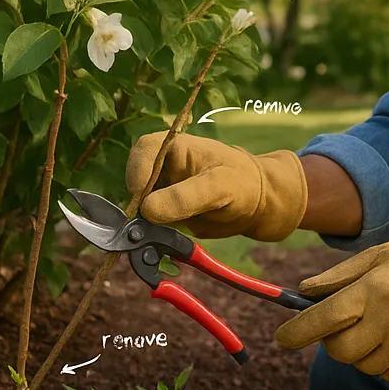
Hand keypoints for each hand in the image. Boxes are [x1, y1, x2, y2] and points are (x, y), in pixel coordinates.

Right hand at [125, 132, 307, 241]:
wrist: (255, 205)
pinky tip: (158, 243)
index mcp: (173, 146)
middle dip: (136, 205)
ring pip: (136, 207)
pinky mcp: (161, 213)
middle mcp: (160, 167)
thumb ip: (185, 197)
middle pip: (133, 182)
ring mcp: (159, 191)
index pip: (143, 152)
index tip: (141, 199)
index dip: (137, 173)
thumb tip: (147, 210)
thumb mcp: (219, 187)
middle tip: (144, 227)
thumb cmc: (241, 184)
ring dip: (140, 224)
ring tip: (155, 237)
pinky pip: (145, 224)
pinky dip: (148, 235)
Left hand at [274, 235, 388, 380]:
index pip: (326, 317)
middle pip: (340, 351)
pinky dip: (381, 362)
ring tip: (375, 329)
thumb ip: (338, 277)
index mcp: (374, 289)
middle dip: (333, 343)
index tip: (281, 339)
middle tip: (341, 329)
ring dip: (359, 352)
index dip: (298, 331)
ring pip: (362, 365)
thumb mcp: (378, 256)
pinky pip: (386, 374)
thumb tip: (303, 293)